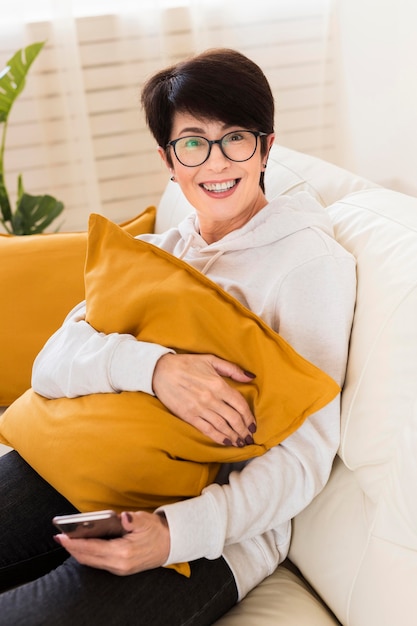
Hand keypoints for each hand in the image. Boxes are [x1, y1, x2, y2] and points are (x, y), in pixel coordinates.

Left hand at [55, 511, 169, 574]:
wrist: (169, 545)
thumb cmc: (156, 531)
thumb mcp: (146, 521)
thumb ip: (133, 520)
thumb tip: (124, 517)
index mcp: (123, 552)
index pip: (93, 548)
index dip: (76, 543)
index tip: (63, 536)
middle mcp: (119, 564)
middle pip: (88, 558)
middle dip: (72, 548)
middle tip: (59, 538)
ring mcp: (119, 569)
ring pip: (91, 562)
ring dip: (78, 552)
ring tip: (67, 541)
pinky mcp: (119, 568)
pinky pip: (97, 563)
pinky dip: (87, 555)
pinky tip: (81, 546)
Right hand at [152, 353, 256, 446]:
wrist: (160, 370)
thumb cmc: (186, 363)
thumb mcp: (211, 359)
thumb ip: (232, 369)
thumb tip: (251, 377)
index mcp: (218, 384)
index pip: (240, 404)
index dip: (249, 416)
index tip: (253, 424)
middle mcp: (211, 398)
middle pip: (234, 418)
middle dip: (244, 430)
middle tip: (249, 437)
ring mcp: (199, 409)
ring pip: (222, 426)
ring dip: (234, 436)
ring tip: (241, 442)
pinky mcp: (189, 416)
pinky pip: (207, 430)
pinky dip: (219, 438)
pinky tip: (226, 442)